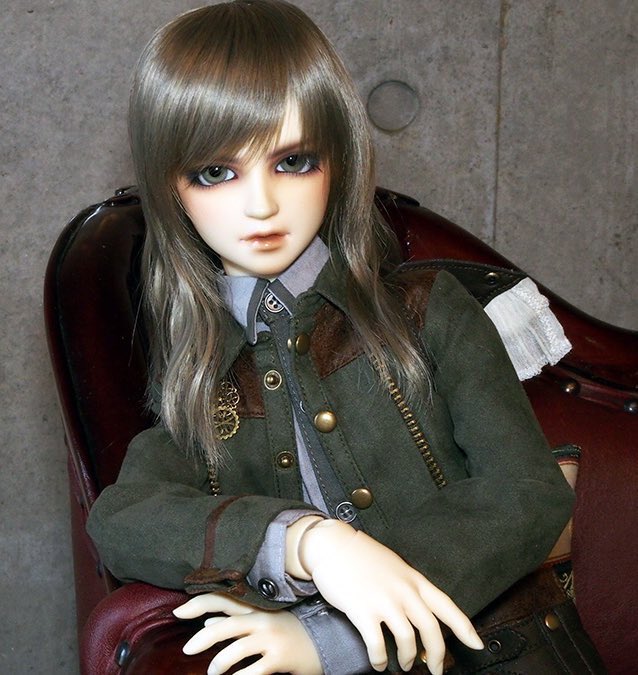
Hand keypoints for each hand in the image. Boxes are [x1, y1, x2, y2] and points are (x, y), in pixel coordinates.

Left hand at [174, 593, 322, 674]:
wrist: (320, 641)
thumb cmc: (286, 631)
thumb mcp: (262, 621)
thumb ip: (235, 620)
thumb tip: (208, 620)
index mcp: (255, 608)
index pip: (223, 600)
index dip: (199, 603)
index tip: (178, 611)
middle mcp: (261, 620)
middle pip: (226, 625)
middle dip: (203, 638)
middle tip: (187, 649)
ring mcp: (271, 639)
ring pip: (236, 650)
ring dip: (219, 664)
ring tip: (213, 672)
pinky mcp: (279, 658)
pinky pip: (252, 671)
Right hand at [295, 519, 482, 674]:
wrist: (333, 545)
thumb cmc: (361, 556)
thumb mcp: (393, 567)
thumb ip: (407, 587)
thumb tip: (418, 614)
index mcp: (413, 579)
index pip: (446, 606)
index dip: (465, 628)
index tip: (477, 645)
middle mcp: (403, 590)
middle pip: (431, 630)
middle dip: (438, 656)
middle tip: (437, 670)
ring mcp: (384, 601)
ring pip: (408, 640)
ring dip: (408, 659)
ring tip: (404, 665)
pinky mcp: (363, 610)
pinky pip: (378, 645)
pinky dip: (380, 660)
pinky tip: (378, 663)